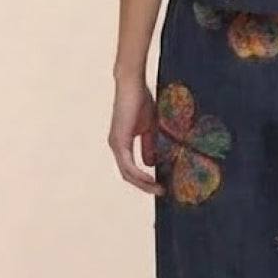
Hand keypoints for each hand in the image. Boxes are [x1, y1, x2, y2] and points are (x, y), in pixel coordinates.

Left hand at [108, 76, 162, 194]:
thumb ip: (149, 146)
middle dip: (145, 186)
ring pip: (127, 173)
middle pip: (128, 175)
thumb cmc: (140, 102)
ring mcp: (116, 145)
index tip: (160, 186)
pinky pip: (128, 165)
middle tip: (161, 192)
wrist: (132, 86)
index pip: (131, 169)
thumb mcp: (149, 128)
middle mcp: (116, 146)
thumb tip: (150, 164)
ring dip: (143, 183)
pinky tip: (151, 178)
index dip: (144, 180)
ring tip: (158, 189)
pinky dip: (139, 175)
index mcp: (122, 144)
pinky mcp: (119, 142)